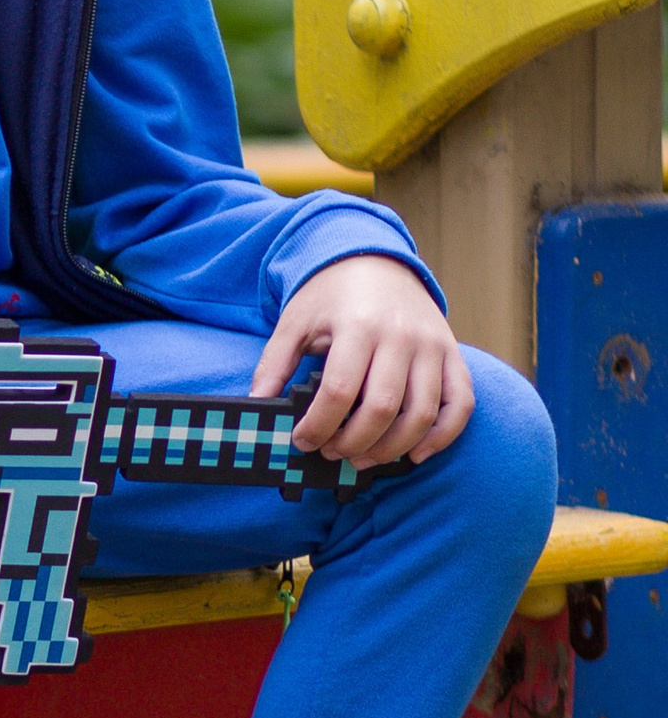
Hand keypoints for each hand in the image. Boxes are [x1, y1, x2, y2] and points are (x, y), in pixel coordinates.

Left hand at [251, 256, 471, 466]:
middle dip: (353, 443)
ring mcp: (432, 345)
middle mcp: (400, 336)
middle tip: (332, 453)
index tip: (303, 441)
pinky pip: (460, 403)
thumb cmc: (331, 294)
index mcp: (357, 325)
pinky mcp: (452, 354)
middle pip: (382, 408)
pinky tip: (415, 453)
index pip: (339, 391)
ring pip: (422, 414)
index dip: (318, 426)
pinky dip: (442, 435)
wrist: (374, 258)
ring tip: (364, 459)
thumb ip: (274, 363)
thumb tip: (257, 405)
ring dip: (392, 448)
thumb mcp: (295, 321)